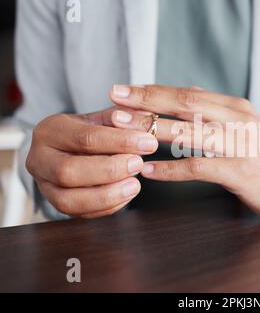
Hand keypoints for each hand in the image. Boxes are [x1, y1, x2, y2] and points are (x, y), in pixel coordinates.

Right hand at [27, 107, 157, 217]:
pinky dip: (106, 207)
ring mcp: (45, 185)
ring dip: (107, 195)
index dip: (120, 142)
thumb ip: (123, 118)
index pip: (85, 138)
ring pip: (68, 200)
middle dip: (109, 171)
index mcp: (50, 130)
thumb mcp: (105, 118)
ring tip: (135, 185)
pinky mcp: (56, 204)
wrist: (75, 147)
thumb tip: (145, 121)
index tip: (148, 143)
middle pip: (69, 171)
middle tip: (138, 164)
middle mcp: (39, 159)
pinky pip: (79, 214)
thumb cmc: (92, 131)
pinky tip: (126, 195)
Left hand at [109, 85, 259, 217]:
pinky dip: (171, 170)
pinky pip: (198, 168)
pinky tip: (148, 171)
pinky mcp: (240, 172)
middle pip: (185, 105)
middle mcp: (238, 120)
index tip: (122, 90)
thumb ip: (214, 109)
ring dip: (153, 130)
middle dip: (146, 102)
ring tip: (123, 131)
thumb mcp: (242, 124)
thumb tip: (184, 92)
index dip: (152, 90)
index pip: (186, 93)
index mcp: (235, 106)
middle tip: (113, 101)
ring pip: (190, 133)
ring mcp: (241, 145)